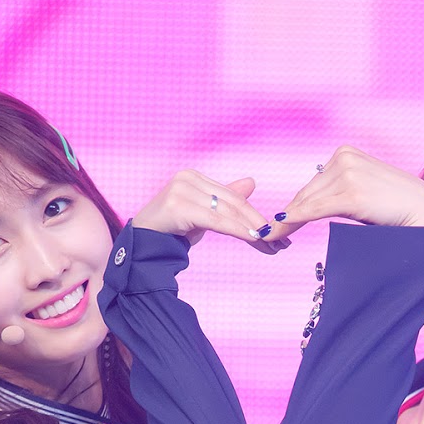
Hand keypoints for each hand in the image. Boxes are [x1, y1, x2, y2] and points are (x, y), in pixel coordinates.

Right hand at [132, 171, 285, 252]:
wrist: (142, 245)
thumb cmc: (172, 230)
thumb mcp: (204, 214)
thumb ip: (225, 201)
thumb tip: (251, 183)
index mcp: (195, 177)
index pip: (234, 198)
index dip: (256, 216)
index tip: (275, 233)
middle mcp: (188, 178)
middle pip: (234, 204)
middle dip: (259, 225)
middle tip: (281, 243)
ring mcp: (182, 189)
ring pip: (228, 212)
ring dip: (253, 231)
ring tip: (271, 246)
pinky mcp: (179, 205)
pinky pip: (217, 220)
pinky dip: (239, 231)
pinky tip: (256, 239)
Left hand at [259, 146, 423, 238]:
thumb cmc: (399, 212)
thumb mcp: (365, 195)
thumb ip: (342, 194)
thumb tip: (314, 206)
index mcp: (346, 153)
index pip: (314, 184)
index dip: (296, 206)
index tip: (277, 222)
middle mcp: (344, 157)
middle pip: (307, 193)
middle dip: (288, 215)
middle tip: (266, 234)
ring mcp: (348, 173)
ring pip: (307, 202)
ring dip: (287, 222)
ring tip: (269, 237)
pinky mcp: (351, 193)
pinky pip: (314, 210)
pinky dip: (293, 221)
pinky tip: (277, 231)